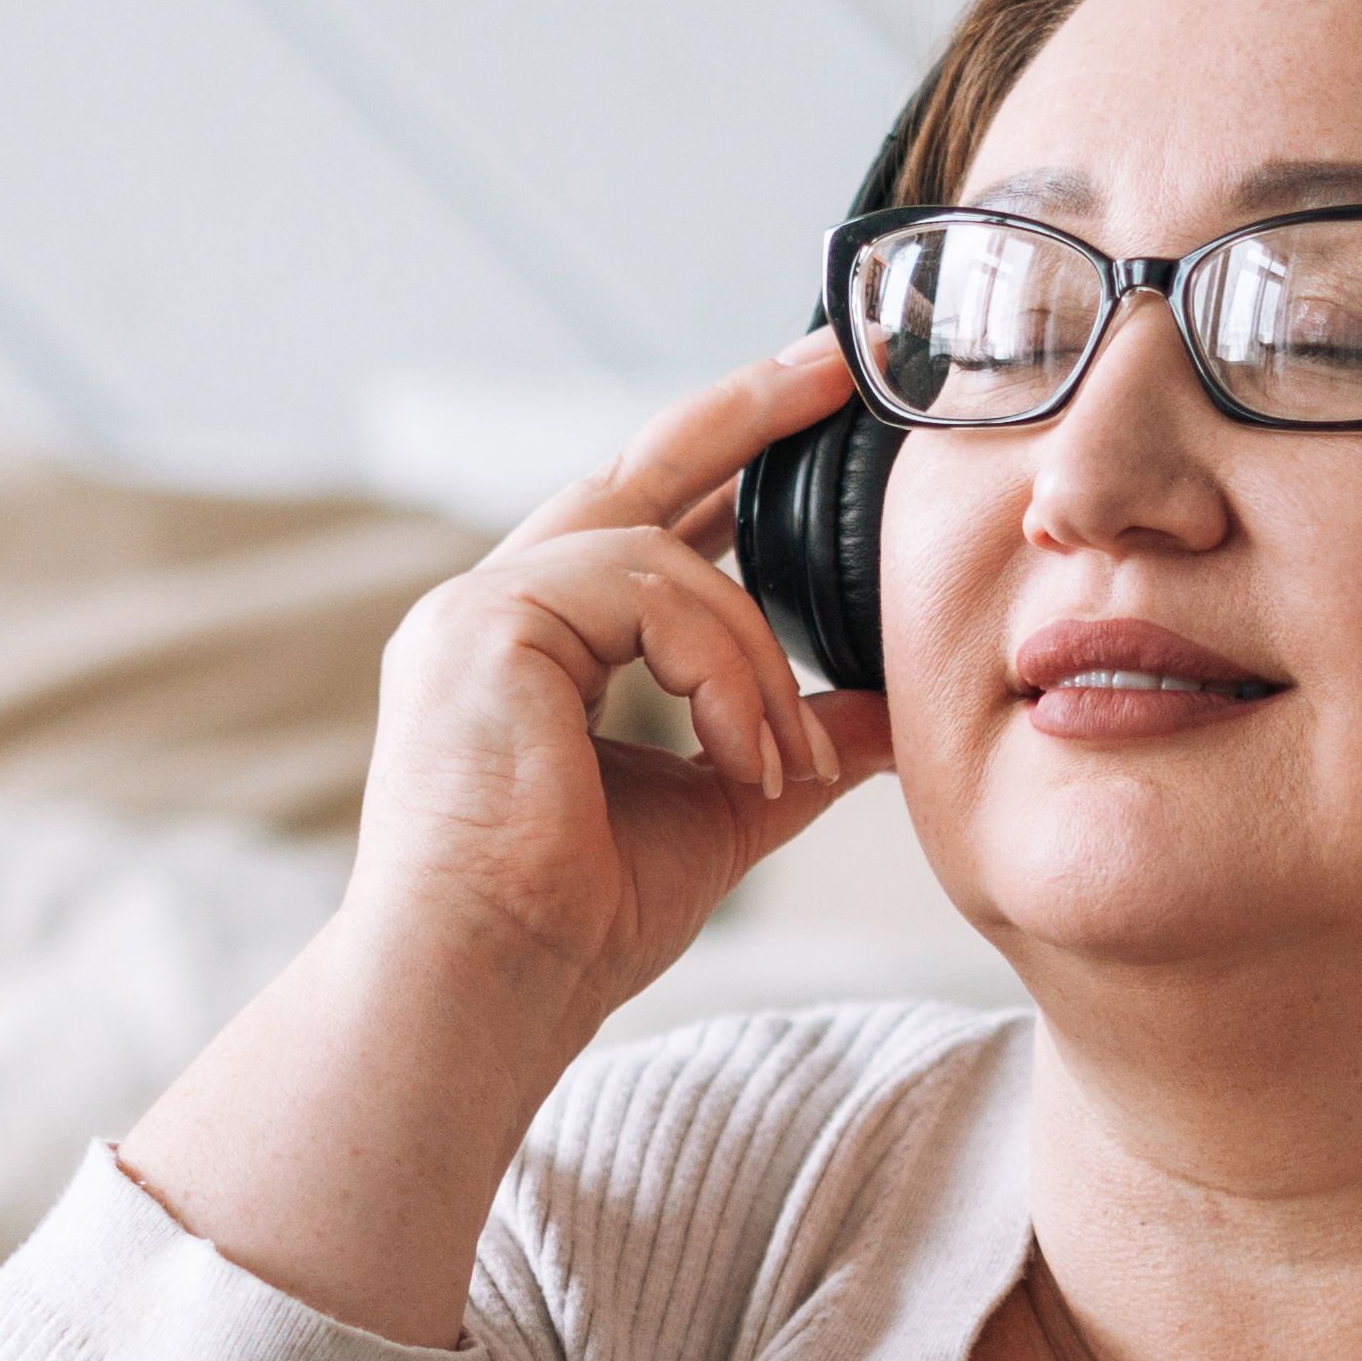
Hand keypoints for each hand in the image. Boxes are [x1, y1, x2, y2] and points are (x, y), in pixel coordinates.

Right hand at [349, 339, 892, 1036]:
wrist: (487, 994)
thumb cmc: (572, 929)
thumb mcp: (720, 814)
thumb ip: (790, 745)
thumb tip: (886, 711)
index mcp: (533, 651)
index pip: (643, 525)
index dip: (727, 465)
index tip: (810, 415)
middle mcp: (491, 613)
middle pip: (633, 474)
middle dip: (742, 415)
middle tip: (834, 366)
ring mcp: (475, 612)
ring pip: (663, 557)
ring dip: (752, 655)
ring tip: (775, 760)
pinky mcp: (481, 627)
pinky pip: (642, 590)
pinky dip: (718, 667)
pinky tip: (738, 753)